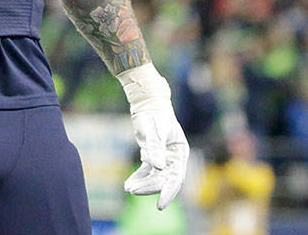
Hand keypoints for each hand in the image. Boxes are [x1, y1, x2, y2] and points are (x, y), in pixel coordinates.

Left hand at [117, 63, 189, 209]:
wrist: (147, 103)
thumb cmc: (154, 115)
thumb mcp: (154, 130)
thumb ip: (155, 147)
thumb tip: (158, 167)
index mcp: (179, 153)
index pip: (176, 178)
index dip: (168, 192)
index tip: (159, 205)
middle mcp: (173, 158)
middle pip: (163, 180)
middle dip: (149, 187)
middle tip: (133, 190)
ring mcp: (163, 158)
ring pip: (154, 177)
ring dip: (142, 184)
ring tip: (128, 188)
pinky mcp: (152, 156)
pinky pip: (146, 171)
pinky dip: (138, 178)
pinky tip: (128, 184)